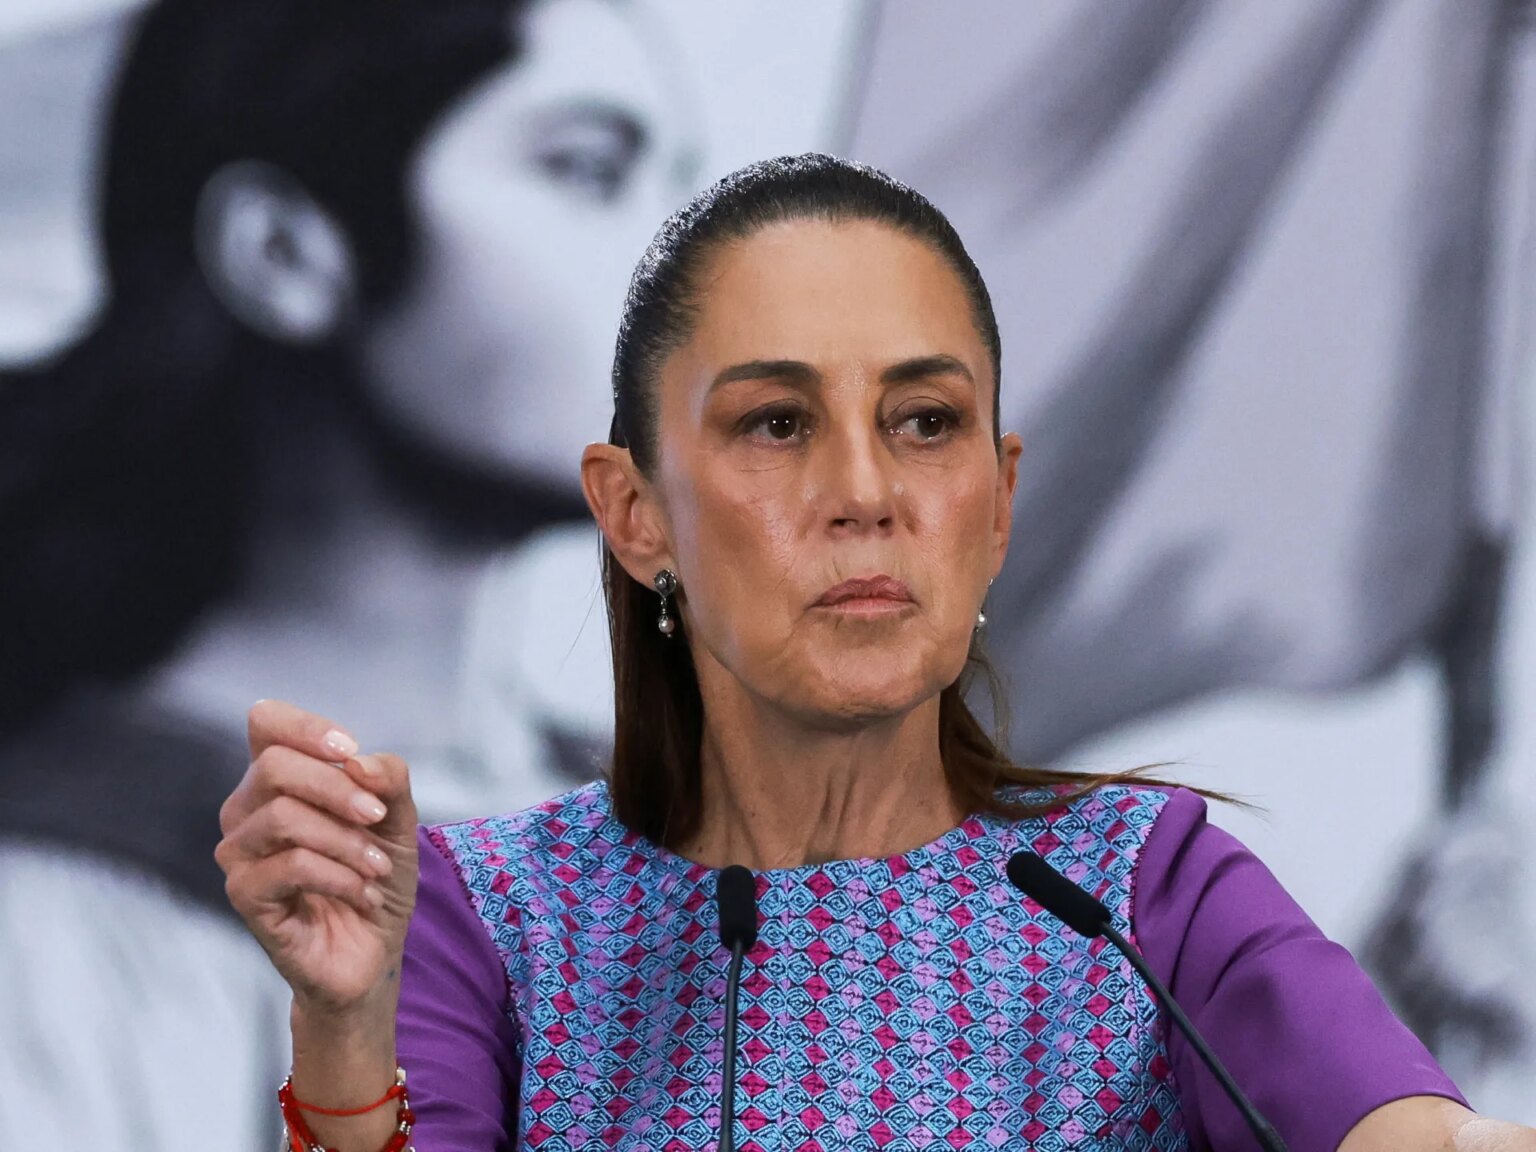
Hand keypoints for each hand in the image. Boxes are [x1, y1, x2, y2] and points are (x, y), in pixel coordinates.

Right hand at [217, 700, 418, 1017]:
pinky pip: (290, 866)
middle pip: (274, 766)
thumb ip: (388, 780)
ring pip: (282, 817)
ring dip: (345, 840)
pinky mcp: (244, 895)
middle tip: (377, 816)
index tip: (350, 749)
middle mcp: (247, 809)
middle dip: (337, 787)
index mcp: (279, 780)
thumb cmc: (375, 876)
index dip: (305, 726)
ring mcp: (239, 853)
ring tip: (376, 866)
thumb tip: (359, 760)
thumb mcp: (398, 821)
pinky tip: (363, 893)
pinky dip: (340, 876)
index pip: (266, 723)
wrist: (371, 952)